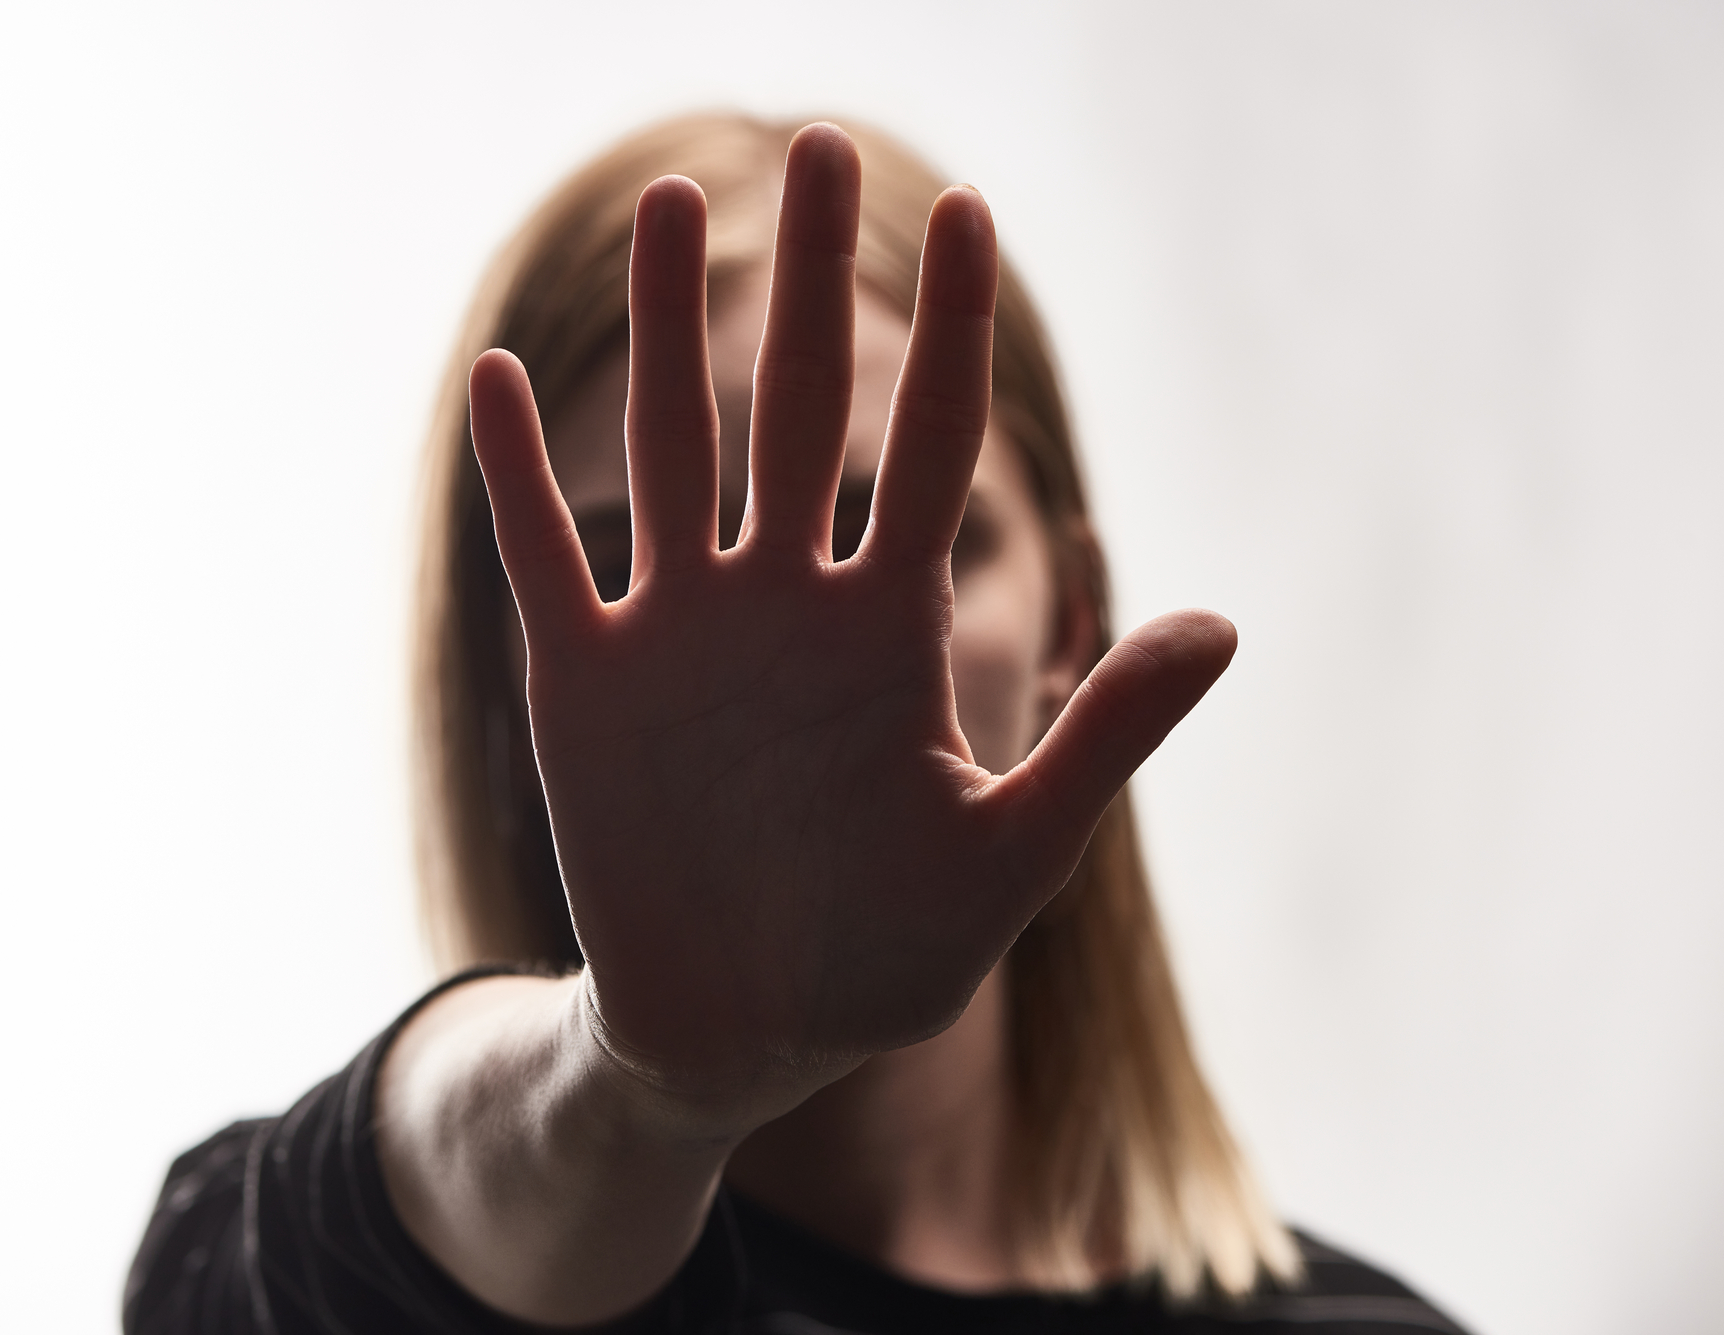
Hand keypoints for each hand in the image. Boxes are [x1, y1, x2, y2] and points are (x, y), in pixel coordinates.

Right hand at [469, 124, 1234, 1125]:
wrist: (742, 1035)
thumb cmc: (882, 955)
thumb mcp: (1008, 853)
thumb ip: (1100, 735)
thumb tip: (1224, 625)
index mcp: (889, 628)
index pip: (926, 446)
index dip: (945, 330)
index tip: (968, 210)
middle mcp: (786, 603)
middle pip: (800, 409)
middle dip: (810, 283)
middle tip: (816, 150)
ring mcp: (680, 633)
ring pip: (676, 447)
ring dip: (666, 332)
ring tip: (671, 203)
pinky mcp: (585, 684)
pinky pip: (545, 556)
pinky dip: (520, 475)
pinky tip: (499, 380)